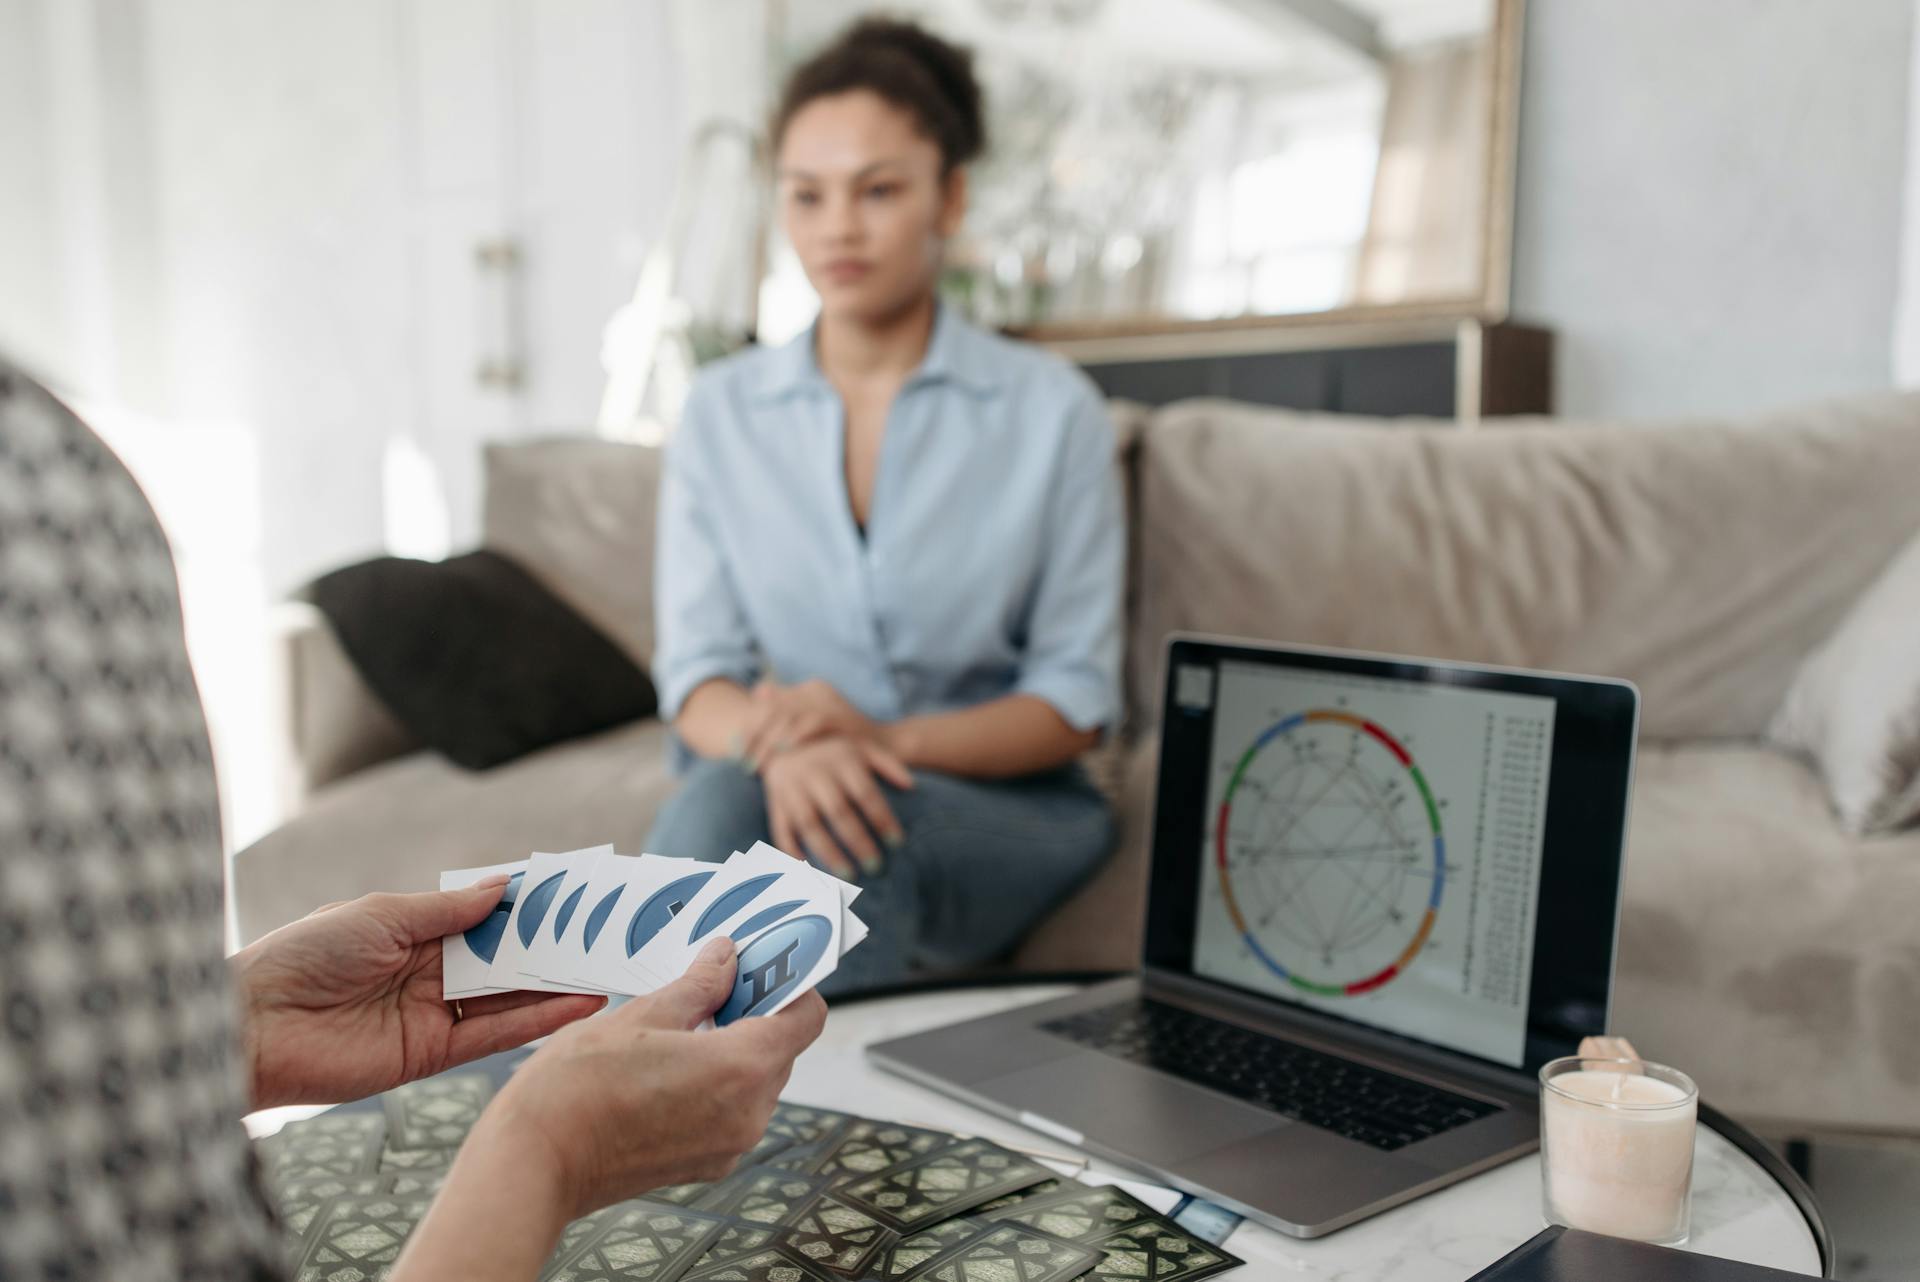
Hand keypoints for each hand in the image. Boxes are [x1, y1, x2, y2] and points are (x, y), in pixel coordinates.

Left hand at [235, 878, 605, 1107]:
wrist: (253, 1027)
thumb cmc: (304, 956)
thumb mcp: (382, 915)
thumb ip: (447, 910)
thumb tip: (503, 888)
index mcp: (412, 930)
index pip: (482, 915)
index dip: (526, 906)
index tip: (574, 894)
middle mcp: (428, 971)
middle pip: (503, 957)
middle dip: (551, 945)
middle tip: (606, 935)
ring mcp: (432, 1013)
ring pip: (508, 996)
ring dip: (556, 984)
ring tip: (606, 970)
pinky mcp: (431, 1055)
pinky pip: (494, 1035)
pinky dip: (536, 1019)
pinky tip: (576, 1004)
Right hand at [474, 937, 827, 1217]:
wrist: (534, 1163)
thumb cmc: (580, 1086)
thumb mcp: (643, 1014)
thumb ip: (699, 986)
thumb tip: (726, 957)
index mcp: (744, 1068)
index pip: (807, 1018)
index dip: (790, 985)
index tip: (761, 967)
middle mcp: (750, 1114)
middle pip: (780, 1050)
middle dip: (753, 1014)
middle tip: (710, 986)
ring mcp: (728, 1146)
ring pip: (754, 1082)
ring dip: (730, 1051)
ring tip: (678, 1028)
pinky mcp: (704, 1165)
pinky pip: (729, 1113)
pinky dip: (713, 1086)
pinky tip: (666, 1068)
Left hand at [742, 678, 875, 769]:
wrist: (888, 751)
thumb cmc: (845, 746)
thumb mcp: (812, 734)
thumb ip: (786, 723)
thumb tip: (755, 711)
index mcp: (808, 690)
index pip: (766, 701)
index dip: (748, 725)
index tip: (734, 750)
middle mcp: (816, 691)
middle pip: (772, 708)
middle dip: (753, 735)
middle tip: (740, 760)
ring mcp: (830, 703)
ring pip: (788, 716)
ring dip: (769, 742)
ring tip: (756, 764)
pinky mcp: (842, 717)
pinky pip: (813, 723)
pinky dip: (795, 738)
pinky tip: (782, 753)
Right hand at [763, 733, 912, 878]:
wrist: (784, 742)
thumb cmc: (833, 752)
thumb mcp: (861, 748)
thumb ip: (888, 763)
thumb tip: (911, 786)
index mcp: (840, 760)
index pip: (865, 793)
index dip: (881, 818)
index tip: (897, 843)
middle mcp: (814, 773)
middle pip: (838, 811)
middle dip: (857, 841)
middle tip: (876, 867)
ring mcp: (791, 788)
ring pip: (810, 824)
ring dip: (828, 852)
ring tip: (848, 876)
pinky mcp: (776, 803)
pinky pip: (782, 830)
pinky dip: (792, 852)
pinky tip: (810, 871)